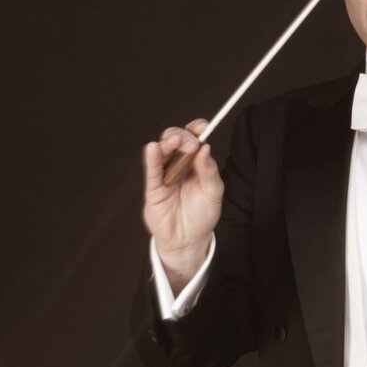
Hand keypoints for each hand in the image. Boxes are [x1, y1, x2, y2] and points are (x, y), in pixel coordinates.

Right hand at [143, 119, 222, 292]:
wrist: (189, 240)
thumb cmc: (202, 215)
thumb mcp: (214, 193)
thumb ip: (209, 172)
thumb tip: (205, 149)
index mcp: (195, 163)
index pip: (193, 140)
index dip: (196, 130)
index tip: (203, 126)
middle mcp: (179, 166)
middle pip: (176, 141)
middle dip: (183, 137)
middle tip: (191, 143)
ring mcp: (165, 175)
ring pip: (162, 152)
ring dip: (168, 143)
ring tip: (175, 141)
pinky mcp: (154, 188)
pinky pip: (152, 171)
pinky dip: (152, 158)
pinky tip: (153, 148)